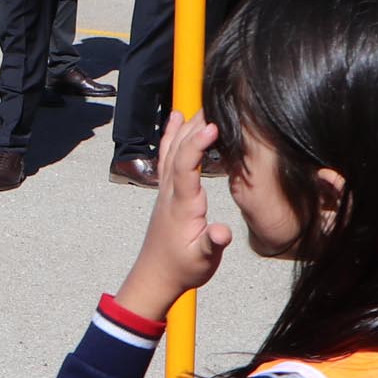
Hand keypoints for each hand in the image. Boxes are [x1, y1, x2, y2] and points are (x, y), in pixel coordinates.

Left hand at [116, 117, 233, 317]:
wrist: (156, 276)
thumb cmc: (182, 268)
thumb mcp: (202, 260)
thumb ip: (211, 244)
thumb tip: (221, 232)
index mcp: (182, 205)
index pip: (185, 167)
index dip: (196, 145)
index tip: (212, 125)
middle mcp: (170, 192)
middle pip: (178, 150)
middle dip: (194, 125)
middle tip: (214, 102)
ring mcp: (165, 190)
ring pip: (171, 150)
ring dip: (183, 126)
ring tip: (198, 103)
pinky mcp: (166, 192)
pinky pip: (166, 156)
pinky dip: (171, 136)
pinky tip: (176, 120)